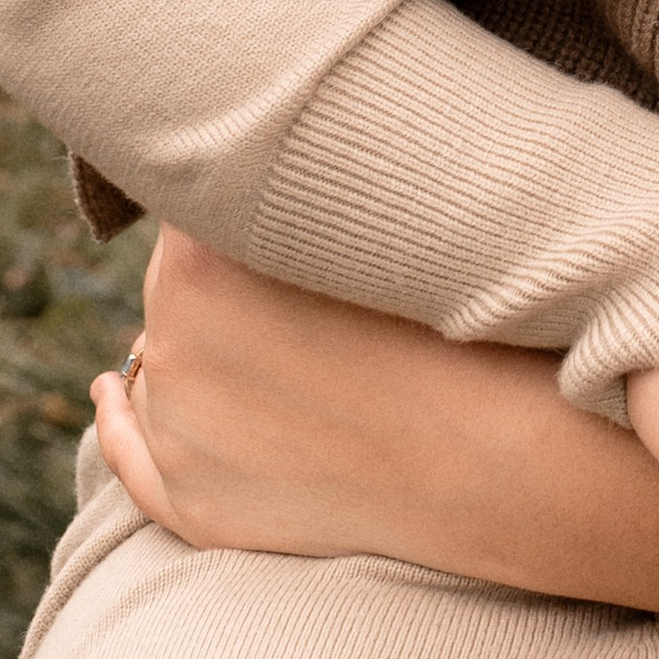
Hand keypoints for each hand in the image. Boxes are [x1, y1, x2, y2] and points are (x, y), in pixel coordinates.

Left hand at [90, 229, 658, 620]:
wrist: (543, 469)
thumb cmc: (493, 322)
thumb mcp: (404, 211)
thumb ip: (317, 179)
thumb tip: (278, 148)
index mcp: (206, 260)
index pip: (203, 193)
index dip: (255, 187)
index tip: (300, 192)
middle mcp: (173, 347)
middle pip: (180, 276)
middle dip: (232, 269)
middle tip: (316, 273)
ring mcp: (182, 437)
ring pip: (165, 357)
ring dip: (209, 341)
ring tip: (296, 339)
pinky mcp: (200, 511)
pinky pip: (134, 457)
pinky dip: (124, 421)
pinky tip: (114, 393)